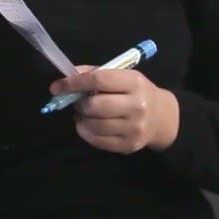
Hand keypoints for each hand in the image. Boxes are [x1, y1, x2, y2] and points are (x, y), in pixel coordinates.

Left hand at [50, 64, 178, 153]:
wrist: (162, 117)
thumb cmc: (135, 92)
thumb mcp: (121, 76)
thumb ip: (95, 73)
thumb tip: (68, 76)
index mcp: (134, 83)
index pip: (98, 80)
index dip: (74, 83)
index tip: (56, 87)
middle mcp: (136, 106)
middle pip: (94, 105)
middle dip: (79, 104)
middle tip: (78, 102)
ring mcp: (134, 128)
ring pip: (94, 125)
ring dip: (81, 119)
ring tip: (84, 114)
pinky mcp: (129, 146)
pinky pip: (97, 141)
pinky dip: (86, 132)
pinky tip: (88, 126)